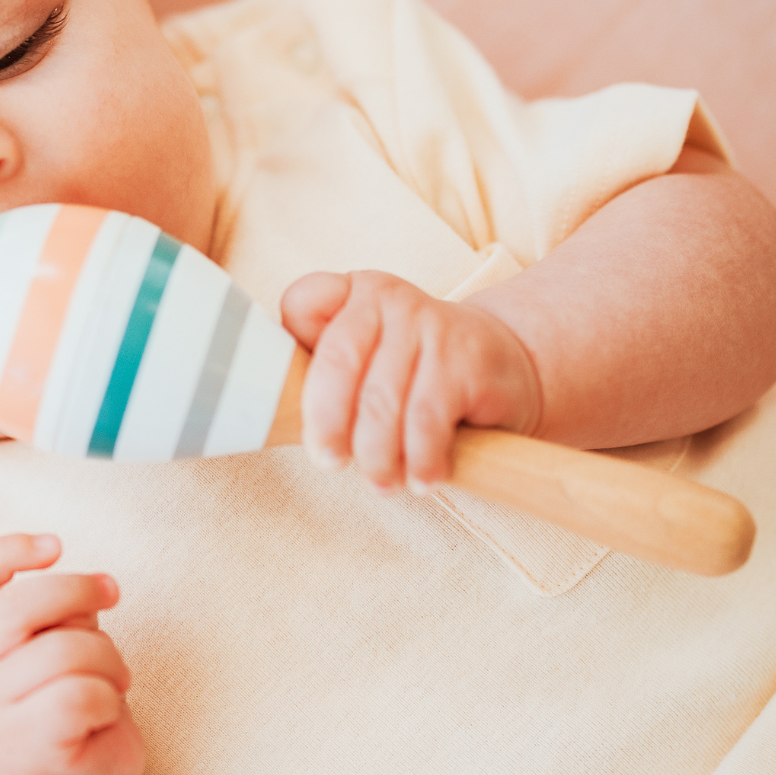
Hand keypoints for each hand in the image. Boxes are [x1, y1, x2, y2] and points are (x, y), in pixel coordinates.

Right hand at [0, 534, 143, 774]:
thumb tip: (97, 585)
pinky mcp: (28, 749)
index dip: (5, 551)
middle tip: (112, 595)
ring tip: (112, 679)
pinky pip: (82, 695)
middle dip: (78, 591)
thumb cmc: (66, 702)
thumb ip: (57, 609)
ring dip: (109, 659)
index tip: (54, 546)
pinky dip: (110, 697)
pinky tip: (106, 713)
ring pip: (65, 651)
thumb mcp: (53, 644)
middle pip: (17, 606)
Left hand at [280, 269, 542, 491]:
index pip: (303, 304)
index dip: (289, 358)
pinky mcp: (466, 358)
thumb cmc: (413, 372)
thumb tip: (271, 412)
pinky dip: (421, 461)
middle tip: (330, 464)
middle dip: (326, 423)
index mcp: (351, 292)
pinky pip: (427, 421)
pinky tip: (424, 479)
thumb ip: (322, 371)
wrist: (504, 366)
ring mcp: (430, 323)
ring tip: (383, 482)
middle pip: (337, 361)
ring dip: (377, 455)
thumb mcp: (366, 360)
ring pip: (382, 401)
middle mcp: (388, 297)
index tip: (298, 407)